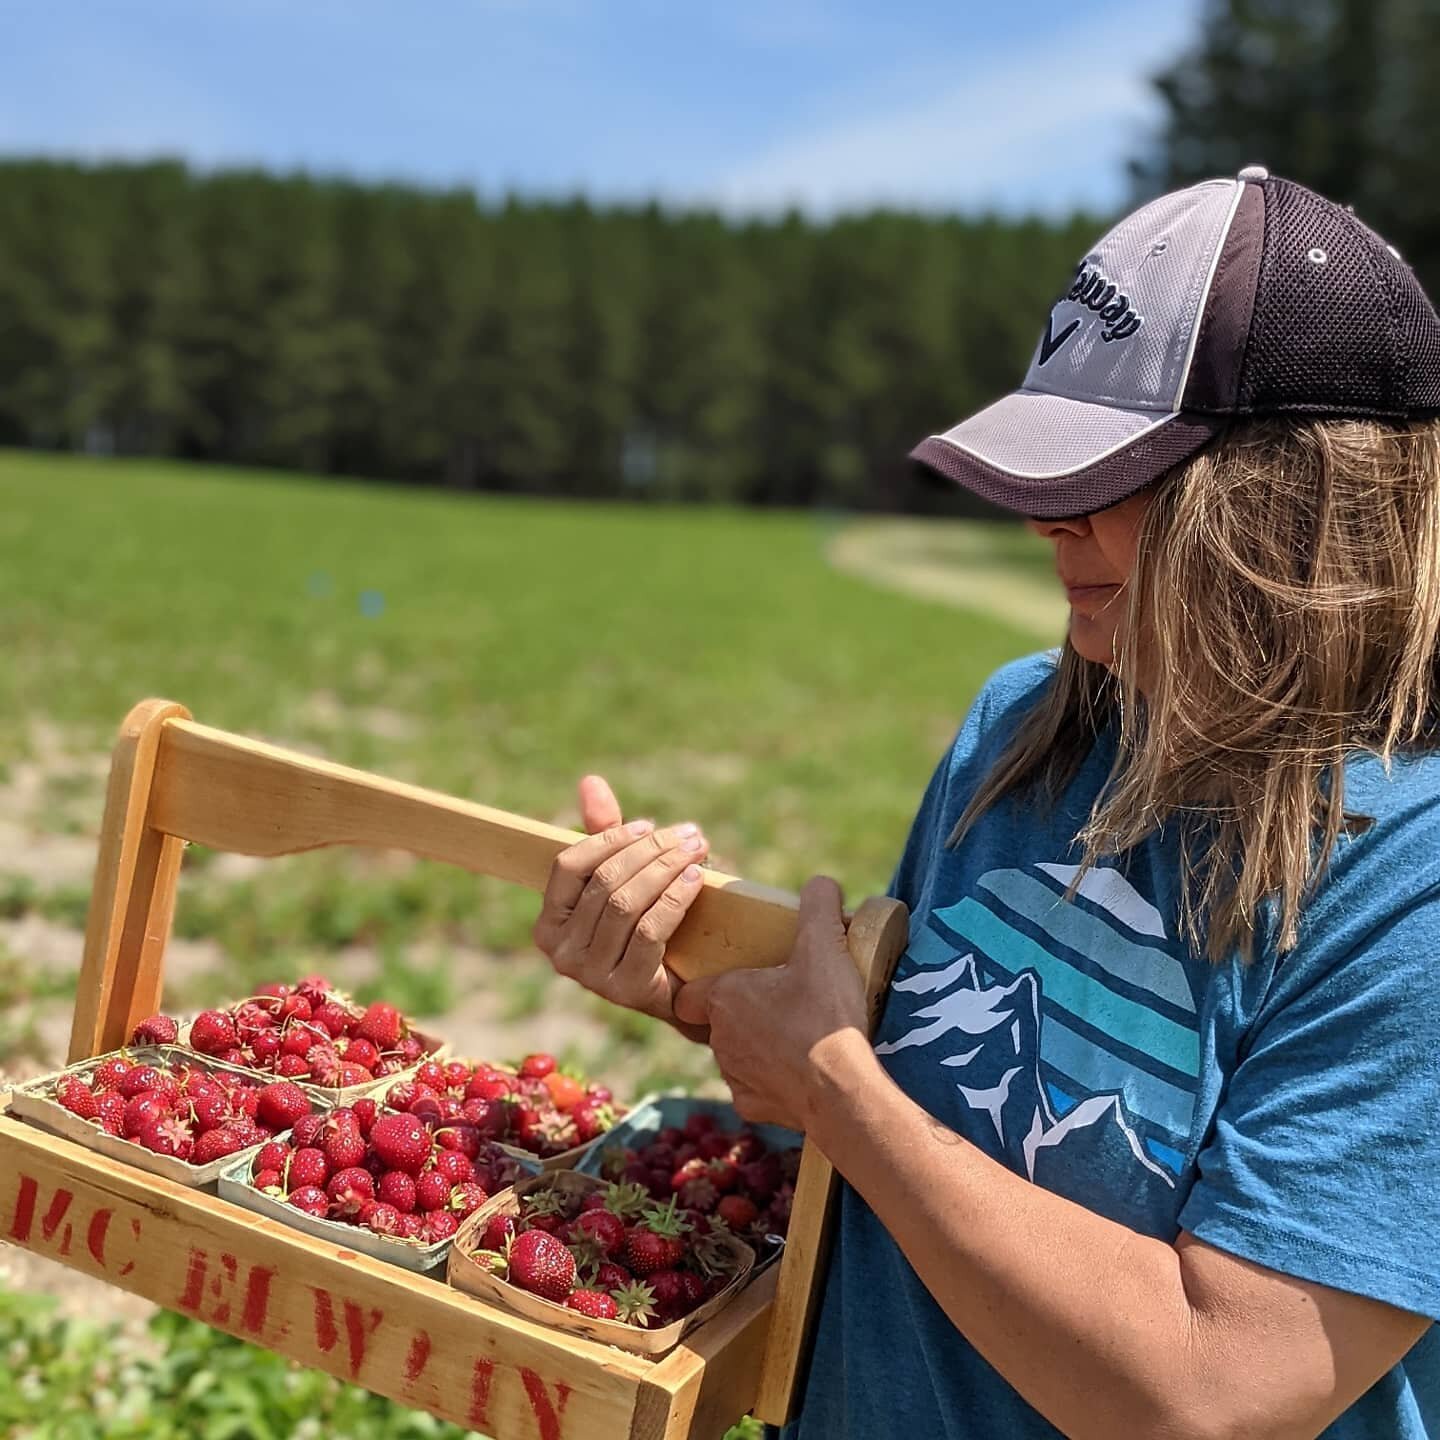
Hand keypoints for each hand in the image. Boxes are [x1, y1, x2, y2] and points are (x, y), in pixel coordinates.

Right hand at [532, 774, 710, 1024]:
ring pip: (627, 903)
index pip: (568, 865)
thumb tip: (590, 781)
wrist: (684, 993)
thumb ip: (605, 834)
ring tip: (697, 850)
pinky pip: (650, 930)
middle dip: (650, 850)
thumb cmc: (648, 928)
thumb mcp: (625, 880)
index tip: (648, 825)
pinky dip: (676, 898)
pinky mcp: (625, 989)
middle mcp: (560, 952)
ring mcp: (590, 974)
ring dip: (667, 869)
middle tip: (689, 834)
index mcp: (548, 923)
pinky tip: (697, 879)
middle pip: (604, 881)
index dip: (609, 839)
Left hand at [673, 875, 868, 1130]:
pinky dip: (774, 1080)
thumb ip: (819, 907)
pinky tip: (802, 1070)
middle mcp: (719, 1039)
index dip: (706, 985)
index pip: (690, 992)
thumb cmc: (824, 1015)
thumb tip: (822, 883)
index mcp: (725, 998)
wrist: (841, 1090)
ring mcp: (734, 1076)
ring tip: (795, 1033)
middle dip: (742, 1012)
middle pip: (718, 1021)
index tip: (734, 980)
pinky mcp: (752, 1106)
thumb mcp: (825, 948)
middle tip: (779, 1001)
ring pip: (736, 1055)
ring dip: (757, 1045)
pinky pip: (756, 1088)